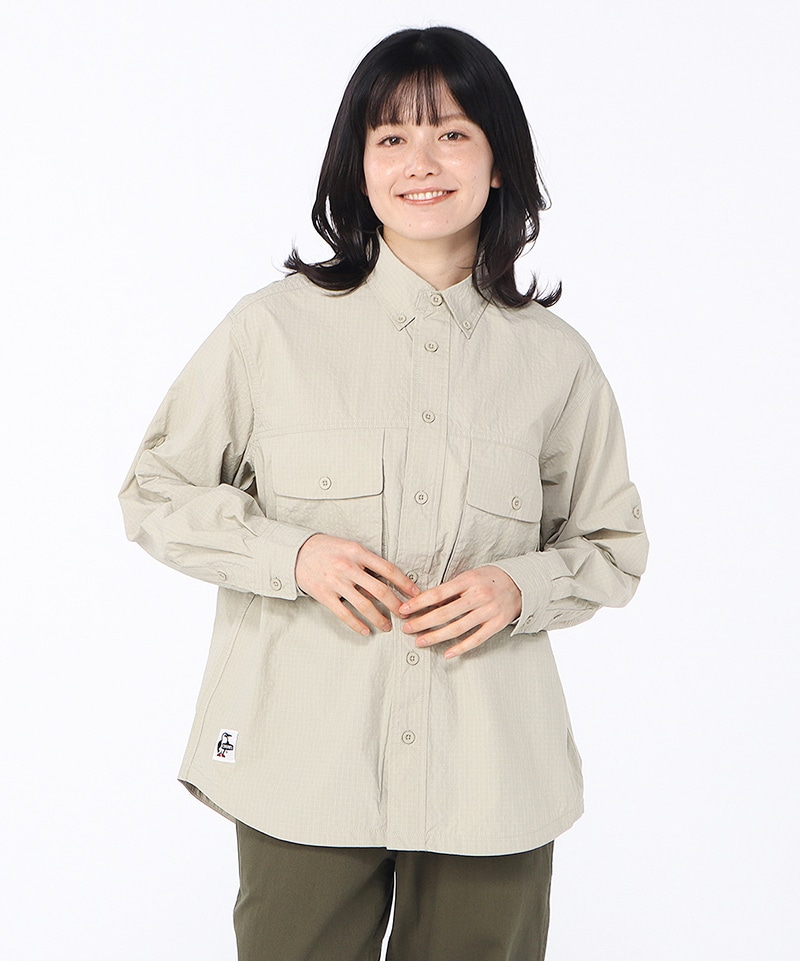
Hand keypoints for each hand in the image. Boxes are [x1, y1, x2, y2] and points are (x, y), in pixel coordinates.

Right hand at [295, 534, 419, 635]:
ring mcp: (336, 582)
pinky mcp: (324, 594)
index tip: (415, 594)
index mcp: (358, 552)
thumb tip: (388, 580)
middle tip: (405, 615)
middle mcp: (348, 567)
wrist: (297, 552)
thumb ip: (367, 562)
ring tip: (388, 626)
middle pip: (380, 590)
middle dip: (396, 605)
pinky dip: (357, 624)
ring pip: (364, 605)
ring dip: (379, 618)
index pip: (388, 569)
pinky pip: (344, 613)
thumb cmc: (328, 549)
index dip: (404, 583)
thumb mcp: (350, 547)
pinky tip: (366, 630)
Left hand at [398, 566, 521, 658]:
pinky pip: (476, 639)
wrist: (523, 583)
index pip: (438, 593)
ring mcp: (489, 611)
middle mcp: (478, 596)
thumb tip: (427, 601)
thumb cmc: (491, 578)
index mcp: (468, 580)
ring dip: (436, 636)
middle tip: (407, 629)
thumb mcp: (470, 575)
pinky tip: (447, 653)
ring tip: (420, 641)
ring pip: (457, 628)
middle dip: (422, 622)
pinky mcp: (497, 624)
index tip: (404, 610)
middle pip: (444, 613)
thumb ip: (452, 589)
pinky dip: (461, 648)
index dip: (419, 603)